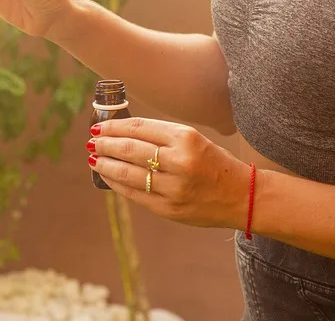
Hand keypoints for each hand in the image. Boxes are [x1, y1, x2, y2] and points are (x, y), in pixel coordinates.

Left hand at [88, 117, 251, 229]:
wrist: (242, 196)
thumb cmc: (214, 163)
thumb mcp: (193, 139)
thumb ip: (162, 136)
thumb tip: (122, 133)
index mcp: (185, 138)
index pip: (139, 128)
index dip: (114, 127)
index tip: (100, 126)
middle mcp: (179, 161)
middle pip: (130, 149)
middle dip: (106, 144)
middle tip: (92, 141)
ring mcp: (173, 187)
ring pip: (128, 173)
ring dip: (106, 164)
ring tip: (95, 158)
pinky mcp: (168, 208)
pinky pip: (134, 194)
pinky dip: (117, 184)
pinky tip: (107, 177)